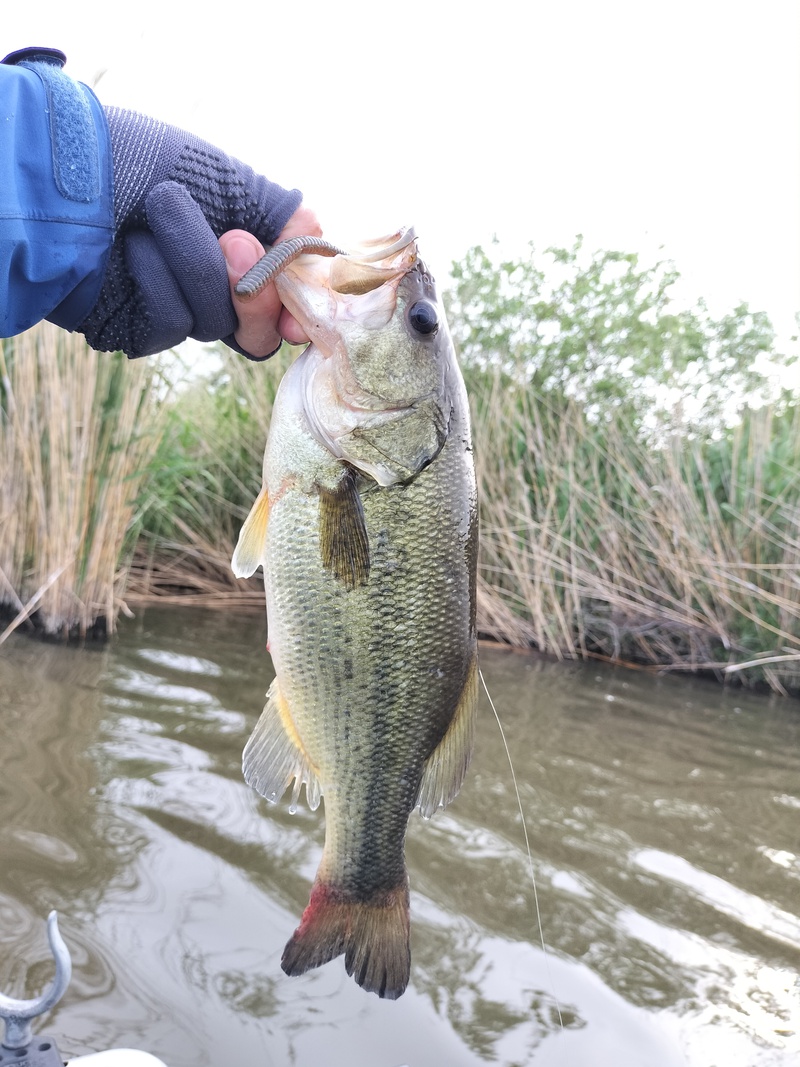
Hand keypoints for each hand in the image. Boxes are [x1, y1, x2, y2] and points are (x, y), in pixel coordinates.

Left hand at [79, 107, 303, 358]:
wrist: (64, 175)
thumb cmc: (141, 161)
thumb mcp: (227, 177)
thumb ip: (282, 216)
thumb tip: (318, 249)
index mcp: (236, 250)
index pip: (281, 298)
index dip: (296, 310)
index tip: (302, 316)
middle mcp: (208, 284)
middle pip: (258, 328)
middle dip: (255, 291)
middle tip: (235, 246)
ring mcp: (172, 308)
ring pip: (216, 319)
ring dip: (194, 261)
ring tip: (161, 209)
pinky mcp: (136, 328)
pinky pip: (171, 321)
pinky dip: (158, 278)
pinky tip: (133, 247)